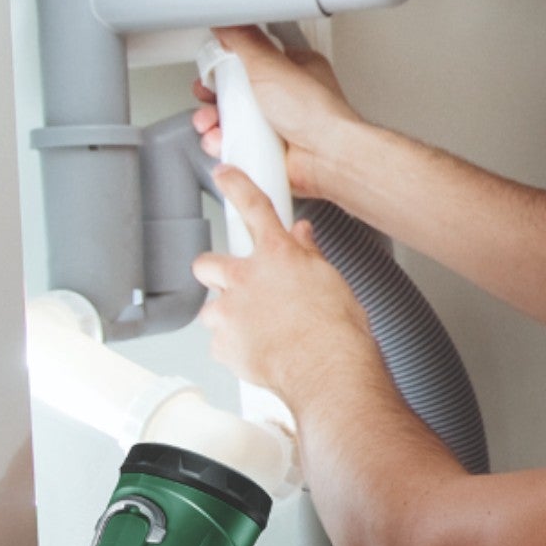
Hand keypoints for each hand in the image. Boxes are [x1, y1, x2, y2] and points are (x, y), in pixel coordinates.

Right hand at [192, 26, 362, 198]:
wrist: (326, 158)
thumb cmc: (316, 112)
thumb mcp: (270, 64)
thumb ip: (244, 40)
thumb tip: (225, 24)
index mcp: (292, 69)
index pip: (251, 59)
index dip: (225, 65)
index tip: (210, 71)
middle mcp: (286, 97)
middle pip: (237, 92)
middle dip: (214, 99)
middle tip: (207, 101)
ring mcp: (278, 126)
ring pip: (234, 120)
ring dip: (214, 123)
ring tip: (210, 124)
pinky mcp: (270, 151)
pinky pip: (239, 144)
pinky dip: (224, 144)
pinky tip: (221, 143)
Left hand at [192, 166, 378, 404]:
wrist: (327, 371)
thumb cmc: (337, 332)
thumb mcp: (331, 281)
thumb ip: (309, 256)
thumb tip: (303, 238)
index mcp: (278, 255)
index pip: (254, 207)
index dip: (236, 185)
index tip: (224, 175)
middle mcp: (247, 278)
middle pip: (207, 263)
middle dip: (215, 272)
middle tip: (236, 286)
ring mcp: (230, 312)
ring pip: (210, 310)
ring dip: (226, 317)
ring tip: (256, 331)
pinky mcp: (223, 345)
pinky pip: (218, 345)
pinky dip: (234, 349)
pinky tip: (259, 353)